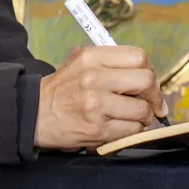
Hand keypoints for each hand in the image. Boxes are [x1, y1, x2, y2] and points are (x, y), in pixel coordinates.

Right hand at [34, 46, 167, 151]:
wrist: (33, 114)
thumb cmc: (62, 90)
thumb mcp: (79, 64)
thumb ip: (110, 63)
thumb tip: (147, 74)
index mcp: (91, 58)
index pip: (138, 57)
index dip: (150, 71)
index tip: (150, 84)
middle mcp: (94, 78)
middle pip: (145, 81)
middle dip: (155, 96)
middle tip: (153, 104)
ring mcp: (96, 105)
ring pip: (142, 110)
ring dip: (144, 117)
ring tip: (134, 118)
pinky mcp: (96, 129)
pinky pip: (131, 131)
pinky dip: (132, 131)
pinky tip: (121, 128)